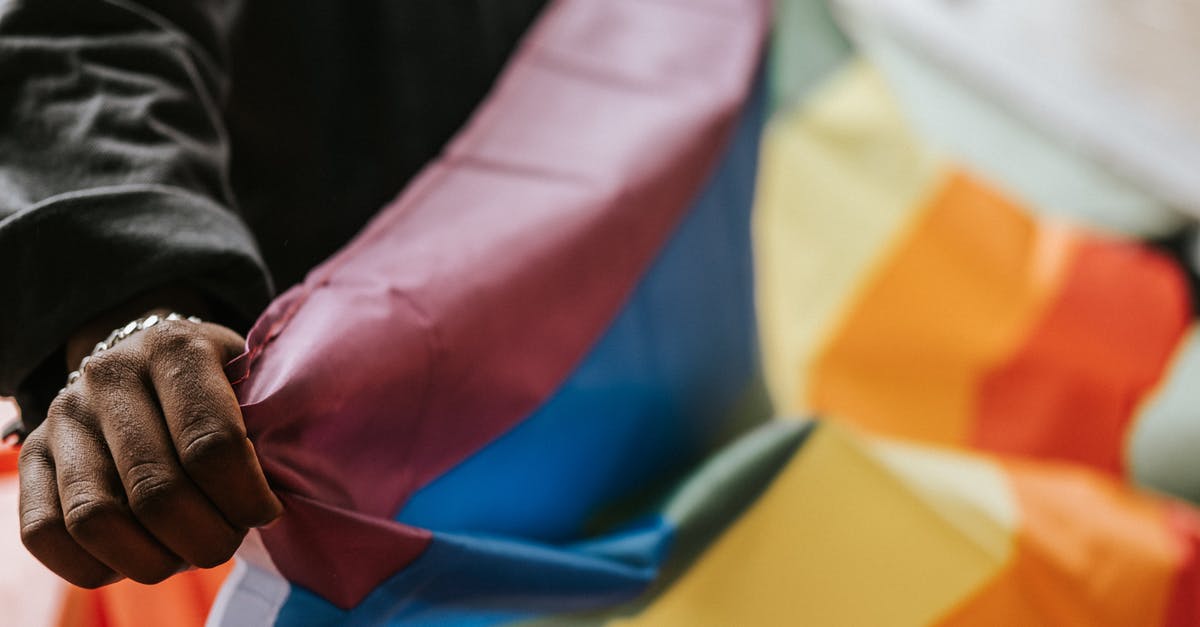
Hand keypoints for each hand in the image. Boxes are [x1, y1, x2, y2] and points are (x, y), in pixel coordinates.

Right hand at [17, 311, 281, 586]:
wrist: (143, 353)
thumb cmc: (219, 380)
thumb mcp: (252, 376)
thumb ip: (270, 420)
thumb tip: (297, 486)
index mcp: (175, 348)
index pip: (211, 444)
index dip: (245, 497)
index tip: (266, 513)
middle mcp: (108, 375)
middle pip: (157, 491)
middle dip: (206, 537)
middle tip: (228, 542)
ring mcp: (63, 416)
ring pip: (97, 518)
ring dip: (153, 558)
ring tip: (186, 553)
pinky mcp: (30, 454)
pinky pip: (44, 532)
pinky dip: (95, 564)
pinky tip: (138, 557)